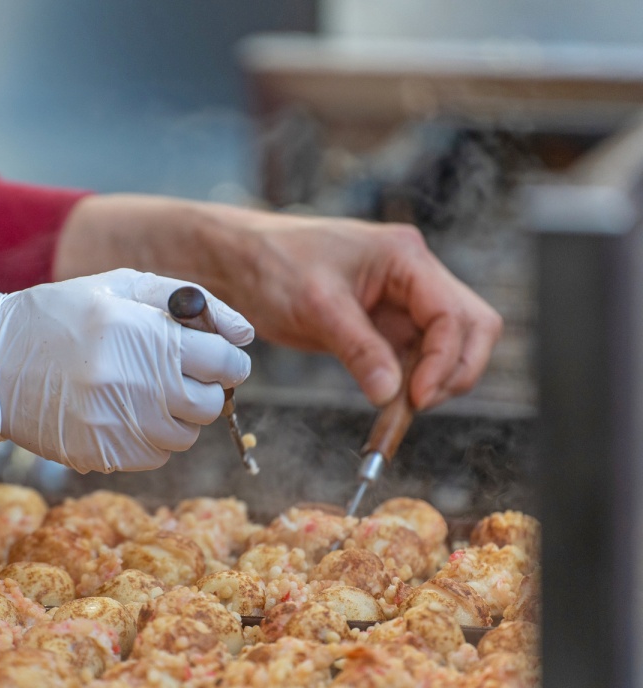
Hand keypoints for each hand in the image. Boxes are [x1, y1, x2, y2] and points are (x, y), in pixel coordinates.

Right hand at [0, 269, 252, 472]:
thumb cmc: (61, 316)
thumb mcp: (121, 287)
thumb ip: (190, 303)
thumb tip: (244, 334)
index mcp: (142, 334)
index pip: (223, 362)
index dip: (226, 360)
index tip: (214, 358)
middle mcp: (133, 382)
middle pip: (209, 404)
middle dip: (203, 390)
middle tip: (178, 376)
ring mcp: (116, 423)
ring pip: (184, 436)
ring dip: (176, 416)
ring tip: (144, 393)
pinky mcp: (101, 453)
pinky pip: (154, 456)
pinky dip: (149, 438)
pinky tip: (122, 413)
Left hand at [55, 195, 502, 408]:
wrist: (235, 262)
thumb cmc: (271, 265)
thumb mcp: (315, 306)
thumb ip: (358, 348)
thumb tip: (392, 393)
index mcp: (405, 257)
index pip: (454, 313)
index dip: (444, 359)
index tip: (417, 397)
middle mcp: (413, 275)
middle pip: (470, 327)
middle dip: (453, 370)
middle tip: (418, 405)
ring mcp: (400, 300)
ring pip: (446, 346)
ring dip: (432, 381)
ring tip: (398, 412)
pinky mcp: (381, 324)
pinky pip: (412, 357)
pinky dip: (407, 383)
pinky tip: (390, 407)